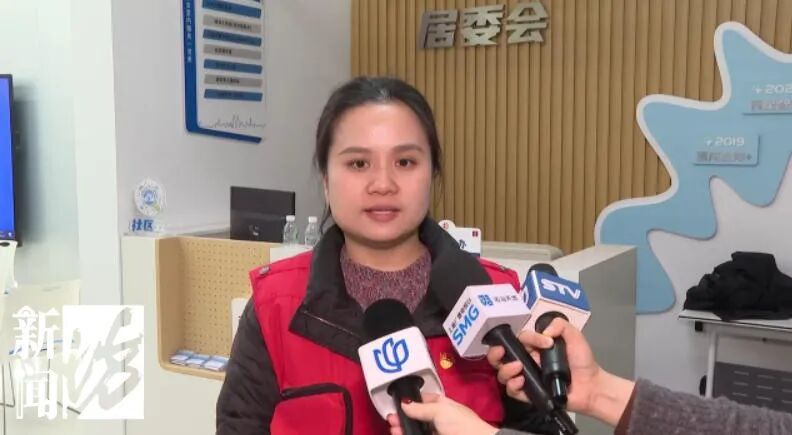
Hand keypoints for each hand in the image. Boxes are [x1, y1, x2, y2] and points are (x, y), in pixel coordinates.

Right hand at [387, 393, 497, 434]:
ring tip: (393, 429)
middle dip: (404, 417)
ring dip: (404, 429)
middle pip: (417, 417)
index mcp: (444, 406)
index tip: (398, 403)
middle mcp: (440, 420)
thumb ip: (420, 408)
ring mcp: (438, 433)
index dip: (411, 401)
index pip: (424, 400)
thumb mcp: (440, 410)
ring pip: (417, 430)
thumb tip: (405, 403)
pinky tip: (401, 434)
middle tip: (392, 419)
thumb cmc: (462, 425)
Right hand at [485, 318, 602, 415]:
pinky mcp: (529, 394)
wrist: (591, 385)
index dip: (530, 338)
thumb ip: (561, 325)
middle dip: (495, 352)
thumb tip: (544, 332)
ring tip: (518, 368)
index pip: (521, 338)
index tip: (546, 343)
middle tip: (501, 352)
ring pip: (502, 373)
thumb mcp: (575, 337)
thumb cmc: (582, 361)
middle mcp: (526, 361)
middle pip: (501, 356)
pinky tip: (521, 381)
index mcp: (534, 347)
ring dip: (505, 369)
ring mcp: (526, 378)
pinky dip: (513, 386)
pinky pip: (512, 391)